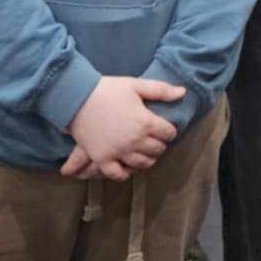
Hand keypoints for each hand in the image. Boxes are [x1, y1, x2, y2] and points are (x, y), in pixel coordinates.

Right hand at [62, 77, 186, 180]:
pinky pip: (118, 174)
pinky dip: (125, 173)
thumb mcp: (136, 85)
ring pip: (142, 164)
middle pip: (157, 150)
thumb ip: (161, 90)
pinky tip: (127, 166)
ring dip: (147, 159)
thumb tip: (183, 93)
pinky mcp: (102, 159)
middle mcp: (135, 141)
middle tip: (156, 139)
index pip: (169, 133)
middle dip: (160, 144)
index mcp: (146, 122)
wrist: (78, 98)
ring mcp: (118, 152)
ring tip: (145, 152)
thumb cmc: (108, 89)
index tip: (166, 128)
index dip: (170, 130)